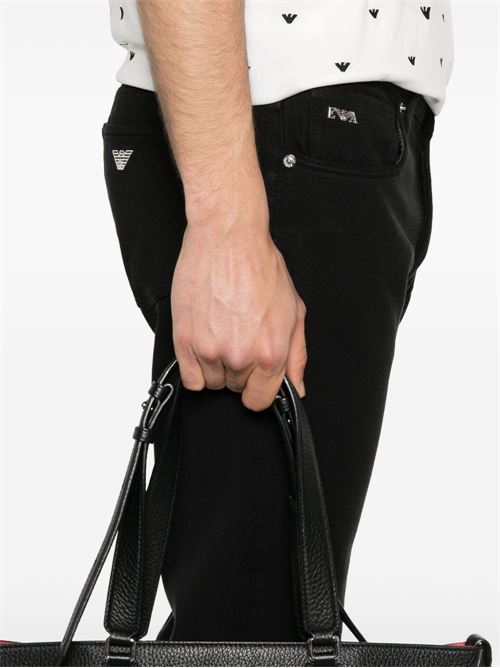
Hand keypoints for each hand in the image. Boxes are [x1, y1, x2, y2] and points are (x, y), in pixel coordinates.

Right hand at [171, 177, 306, 410]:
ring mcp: (211, 350)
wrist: (228, 237)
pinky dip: (195, 367)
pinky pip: (189, 379)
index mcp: (271, 353)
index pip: (260, 400)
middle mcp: (241, 356)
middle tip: (238, 337)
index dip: (258, 389)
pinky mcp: (185, 340)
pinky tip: (204, 343)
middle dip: (238, 369)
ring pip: (212, 383)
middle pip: (235, 388)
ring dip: (215, 365)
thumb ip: (297, 355)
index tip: (254, 377)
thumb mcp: (294, 311)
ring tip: (220, 333)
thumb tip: (296, 387)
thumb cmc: (261, 266)